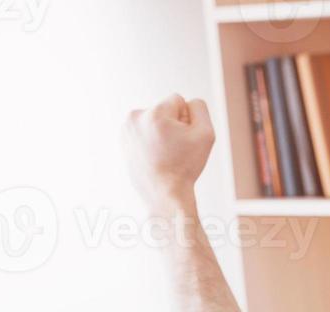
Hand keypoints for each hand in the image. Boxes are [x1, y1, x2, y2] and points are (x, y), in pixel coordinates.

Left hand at [123, 94, 214, 212]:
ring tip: (164, 154)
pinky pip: (143, 131)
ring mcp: (126, 128)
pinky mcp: (123, 139)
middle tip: (174, 150)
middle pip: (164, 110)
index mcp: (155, 113)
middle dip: (172, 125)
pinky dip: (151, 140)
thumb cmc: (185, 166)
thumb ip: (200, 108)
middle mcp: (135, 117)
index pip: (178, 100)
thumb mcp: (206, 134)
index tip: (183, 140)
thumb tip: (187, 102)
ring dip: (161, 132)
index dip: (186, 120)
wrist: (163, 194)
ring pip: (153, 120)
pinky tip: (155, 156)